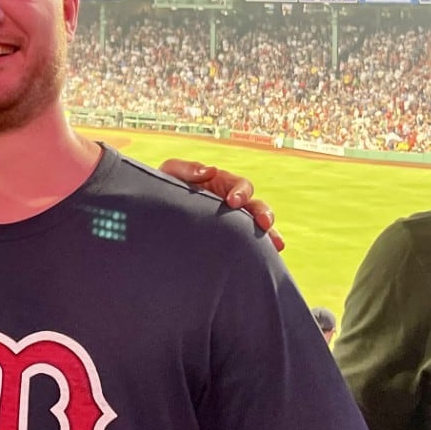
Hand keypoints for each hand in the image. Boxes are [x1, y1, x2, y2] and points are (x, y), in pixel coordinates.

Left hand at [158, 159, 281, 250]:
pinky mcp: (229, 242)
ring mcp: (233, 224)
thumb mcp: (171, 173)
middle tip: (264, 224)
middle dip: (264, 213)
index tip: (233, 202)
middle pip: (257, 207)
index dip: (241, 192)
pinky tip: (266, 260)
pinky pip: (250, 246)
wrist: (154, 215)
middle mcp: (232, 205)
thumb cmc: (164, 189)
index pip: (241, 186)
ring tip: (276, 245)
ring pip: (258, 228)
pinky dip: (261, 252)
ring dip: (269, 234)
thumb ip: (187, 168)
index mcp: (222, 185)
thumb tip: (210, 171)